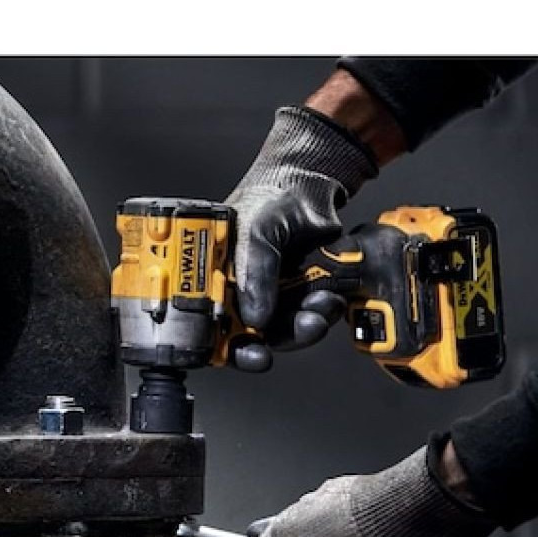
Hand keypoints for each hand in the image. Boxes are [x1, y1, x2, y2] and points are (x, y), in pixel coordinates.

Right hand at [226, 106, 375, 371]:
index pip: (209, 328)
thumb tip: (256, 319)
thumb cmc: (268, 196)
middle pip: (247, 337)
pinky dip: (319, 313)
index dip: (226, 348)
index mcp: (210, 281)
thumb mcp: (255, 231)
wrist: (310, 182)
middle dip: (272, 342)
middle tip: (290, 336)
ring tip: (320, 309)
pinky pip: (305, 316)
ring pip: (281, 330)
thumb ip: (255, 274)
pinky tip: (328, 300)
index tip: (251, 354)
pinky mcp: (295, 294)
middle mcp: (234, 292)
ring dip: (302, 327)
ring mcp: (266, 295)